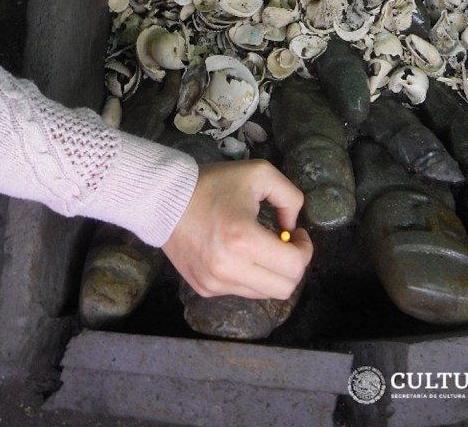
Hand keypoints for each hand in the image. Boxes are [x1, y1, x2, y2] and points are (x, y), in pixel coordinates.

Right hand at [162, 159, 312, 299]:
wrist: (163, 198)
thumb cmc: (212, 183)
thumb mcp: (259, 173)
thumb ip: (290, 197)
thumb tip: (292, 228)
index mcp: (243, 240)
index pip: (294, 266)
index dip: (304, 250)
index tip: (296, 233)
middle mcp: (228, 269)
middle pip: (284, 288)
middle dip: (293, 265)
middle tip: (285, 243)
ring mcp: (214, 283)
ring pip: (264, 293)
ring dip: (271, 272)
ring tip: (261, 247)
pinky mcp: (204, 288)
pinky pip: (241, 291)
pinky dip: (249, 275)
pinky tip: (240, 253)